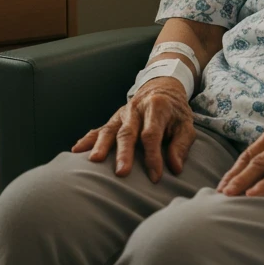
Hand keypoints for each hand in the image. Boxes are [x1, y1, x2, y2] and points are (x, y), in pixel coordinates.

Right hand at [71, 78, 195, 182]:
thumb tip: (175, 167)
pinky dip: (88, 139)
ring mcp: (122, 113)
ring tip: (94, 161)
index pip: (152, 134)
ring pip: (110, 129)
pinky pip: (99, 128)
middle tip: (121, 173)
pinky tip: (77, 150)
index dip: (153, 156)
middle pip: (128, 132)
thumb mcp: (186, 125)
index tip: (155, 177)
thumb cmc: (175, 112)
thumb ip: (181, 145)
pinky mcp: (114, 119)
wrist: (162, 87)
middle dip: (124, 153)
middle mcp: (136, 108)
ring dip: (101, 145)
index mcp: (157, 107)